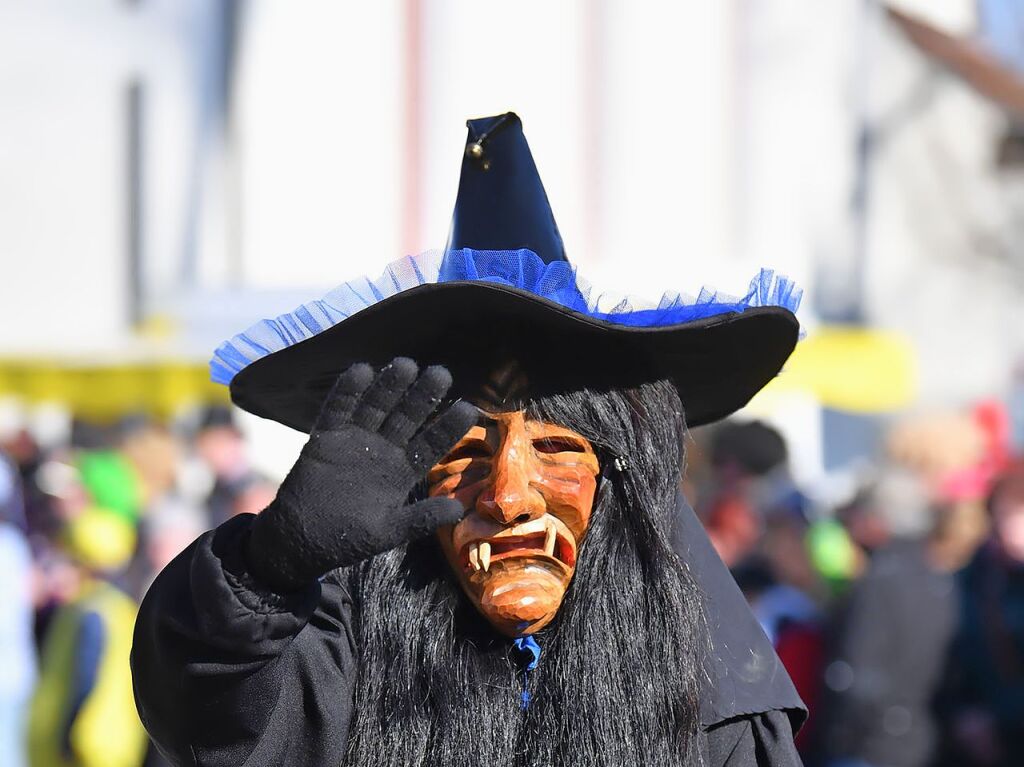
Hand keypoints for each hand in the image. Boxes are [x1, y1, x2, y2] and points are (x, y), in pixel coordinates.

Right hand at [245, 357, 477, 591]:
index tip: (468, 409)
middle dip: (423, 397)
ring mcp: (355, 440)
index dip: (447, 428)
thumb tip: (460, 510)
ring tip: (407, 365)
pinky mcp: (326, 437)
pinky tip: (361, 370)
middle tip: (441, 374)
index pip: (430, 444)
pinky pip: (338, 410)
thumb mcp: (389, 531)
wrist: (301, 540)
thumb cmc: (348, 537)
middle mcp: (383, 449)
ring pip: (376, 407)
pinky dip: (348, 392)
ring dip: (389, 386)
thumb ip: (421, 519)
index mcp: (402, 471)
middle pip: (407, 417)